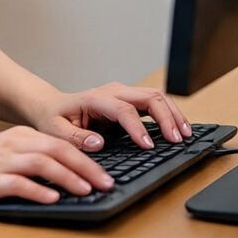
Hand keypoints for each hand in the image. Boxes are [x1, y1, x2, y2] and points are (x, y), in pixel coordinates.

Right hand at [0, 126, 116, 209]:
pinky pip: (18, 183)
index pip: (61, 143)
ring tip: (86, 190)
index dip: (87, 157)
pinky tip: (53, 199)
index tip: (106, 173)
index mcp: (19, 137)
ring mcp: (0, 161)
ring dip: (68, 177)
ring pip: (42, 163)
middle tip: (107, 183)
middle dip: (86, 166)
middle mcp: (12, 145)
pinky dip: (39, 190)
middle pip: (57, 150)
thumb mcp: (3, 155)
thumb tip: (64, 178)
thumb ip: (30, 161)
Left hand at [36, 82, 191, 151]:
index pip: (123, 110)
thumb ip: (75, 138)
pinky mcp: (129, 100)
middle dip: (166, 117)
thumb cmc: (54, 119)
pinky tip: (179, 129)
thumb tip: (97, 143)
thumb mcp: (55, 131)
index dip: (138, 128)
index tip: (149, 146)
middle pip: (147, 97)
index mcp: (94, 99)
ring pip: (156, 96)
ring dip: (173, 114)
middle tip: (177, 140)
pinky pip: (155, 102)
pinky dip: (170, 113)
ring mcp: (122, 94)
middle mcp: (112, 92)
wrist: (52, 107)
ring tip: (186, 135)